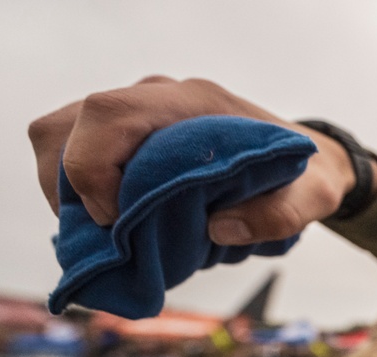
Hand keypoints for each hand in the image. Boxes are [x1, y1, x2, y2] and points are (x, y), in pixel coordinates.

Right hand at [28, 76, 369, 244]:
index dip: (92, 166)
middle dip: (70, 185)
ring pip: (64, 138)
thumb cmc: (305, 178)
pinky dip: (81, 196)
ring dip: (70, 192)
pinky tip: (113, 229)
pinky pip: (79, 157)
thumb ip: (278, 215)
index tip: (115, 218)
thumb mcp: (312, 200)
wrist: (308, 162)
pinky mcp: (132, 141)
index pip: (111, 113)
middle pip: (71, 123)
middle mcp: (161, 100)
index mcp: (197, 105)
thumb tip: (219, 228)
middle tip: (106, 236)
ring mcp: (142, 118)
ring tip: (106, 236)